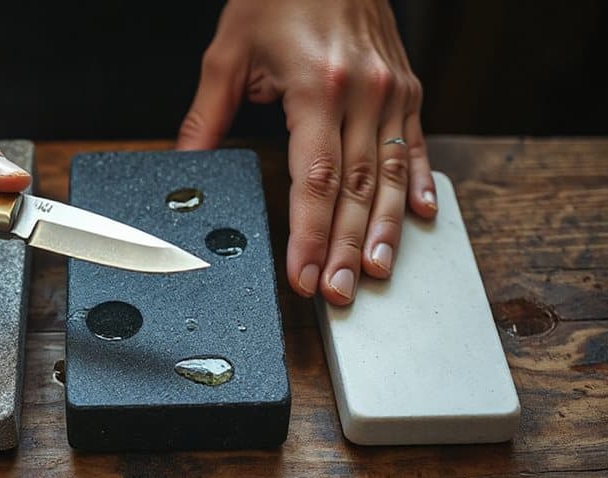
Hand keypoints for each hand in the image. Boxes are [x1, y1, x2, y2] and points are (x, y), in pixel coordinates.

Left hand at [177, 0, 436, 304]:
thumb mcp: (228, 52)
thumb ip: (206, 117)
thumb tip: (186, 166)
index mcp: (316, 89)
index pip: (315, 181)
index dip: (311, 236)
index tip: (305, 274)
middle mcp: (362, 94)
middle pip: (356, 190)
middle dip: (347, 249)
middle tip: (340, 294)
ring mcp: (391, 92)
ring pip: (391, 177)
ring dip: (386, 231)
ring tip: (378, 274)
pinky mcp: (406, 88)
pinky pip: (415, 146)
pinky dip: (418, 185)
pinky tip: (421, 219)